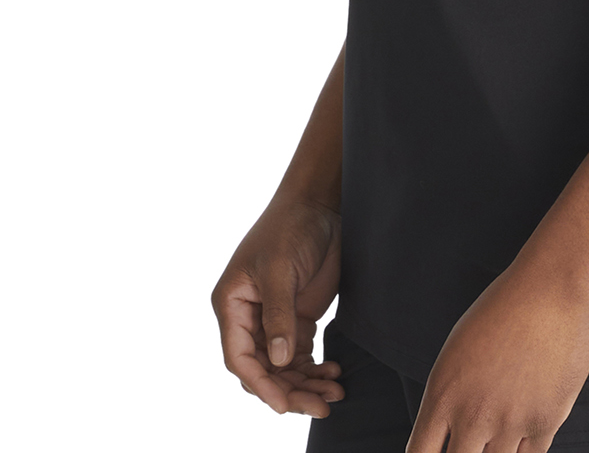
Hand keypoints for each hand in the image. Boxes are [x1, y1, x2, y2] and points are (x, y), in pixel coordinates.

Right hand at [210, 194, 345, 417]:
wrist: (321, 204)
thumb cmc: (290, 227)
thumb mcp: (278, 269)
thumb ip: (278, 315)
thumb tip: (278, 361)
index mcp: (232, 305)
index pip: (240, 358)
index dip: (261, 385)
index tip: (284, 404)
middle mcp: (248, 317)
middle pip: (264, 370)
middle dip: (290, 390)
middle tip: (321, 406)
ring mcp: (274, 319)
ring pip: (284, 368)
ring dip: (306, 384)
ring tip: (334, 393)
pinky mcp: (298, 317)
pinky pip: (301, 354)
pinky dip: (316, 368)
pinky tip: (334, 372)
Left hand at [408, 263, 588, 452]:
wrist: (550, 290)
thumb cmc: (503, 310)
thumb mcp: (457, 350)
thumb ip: (449, 398)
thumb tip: (447, 435)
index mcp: (443, 394)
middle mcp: (472, 414)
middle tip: (474, 442)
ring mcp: (509, 422)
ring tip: (501, 429)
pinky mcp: (544, 422)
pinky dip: (526, 449)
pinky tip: (525, 431)